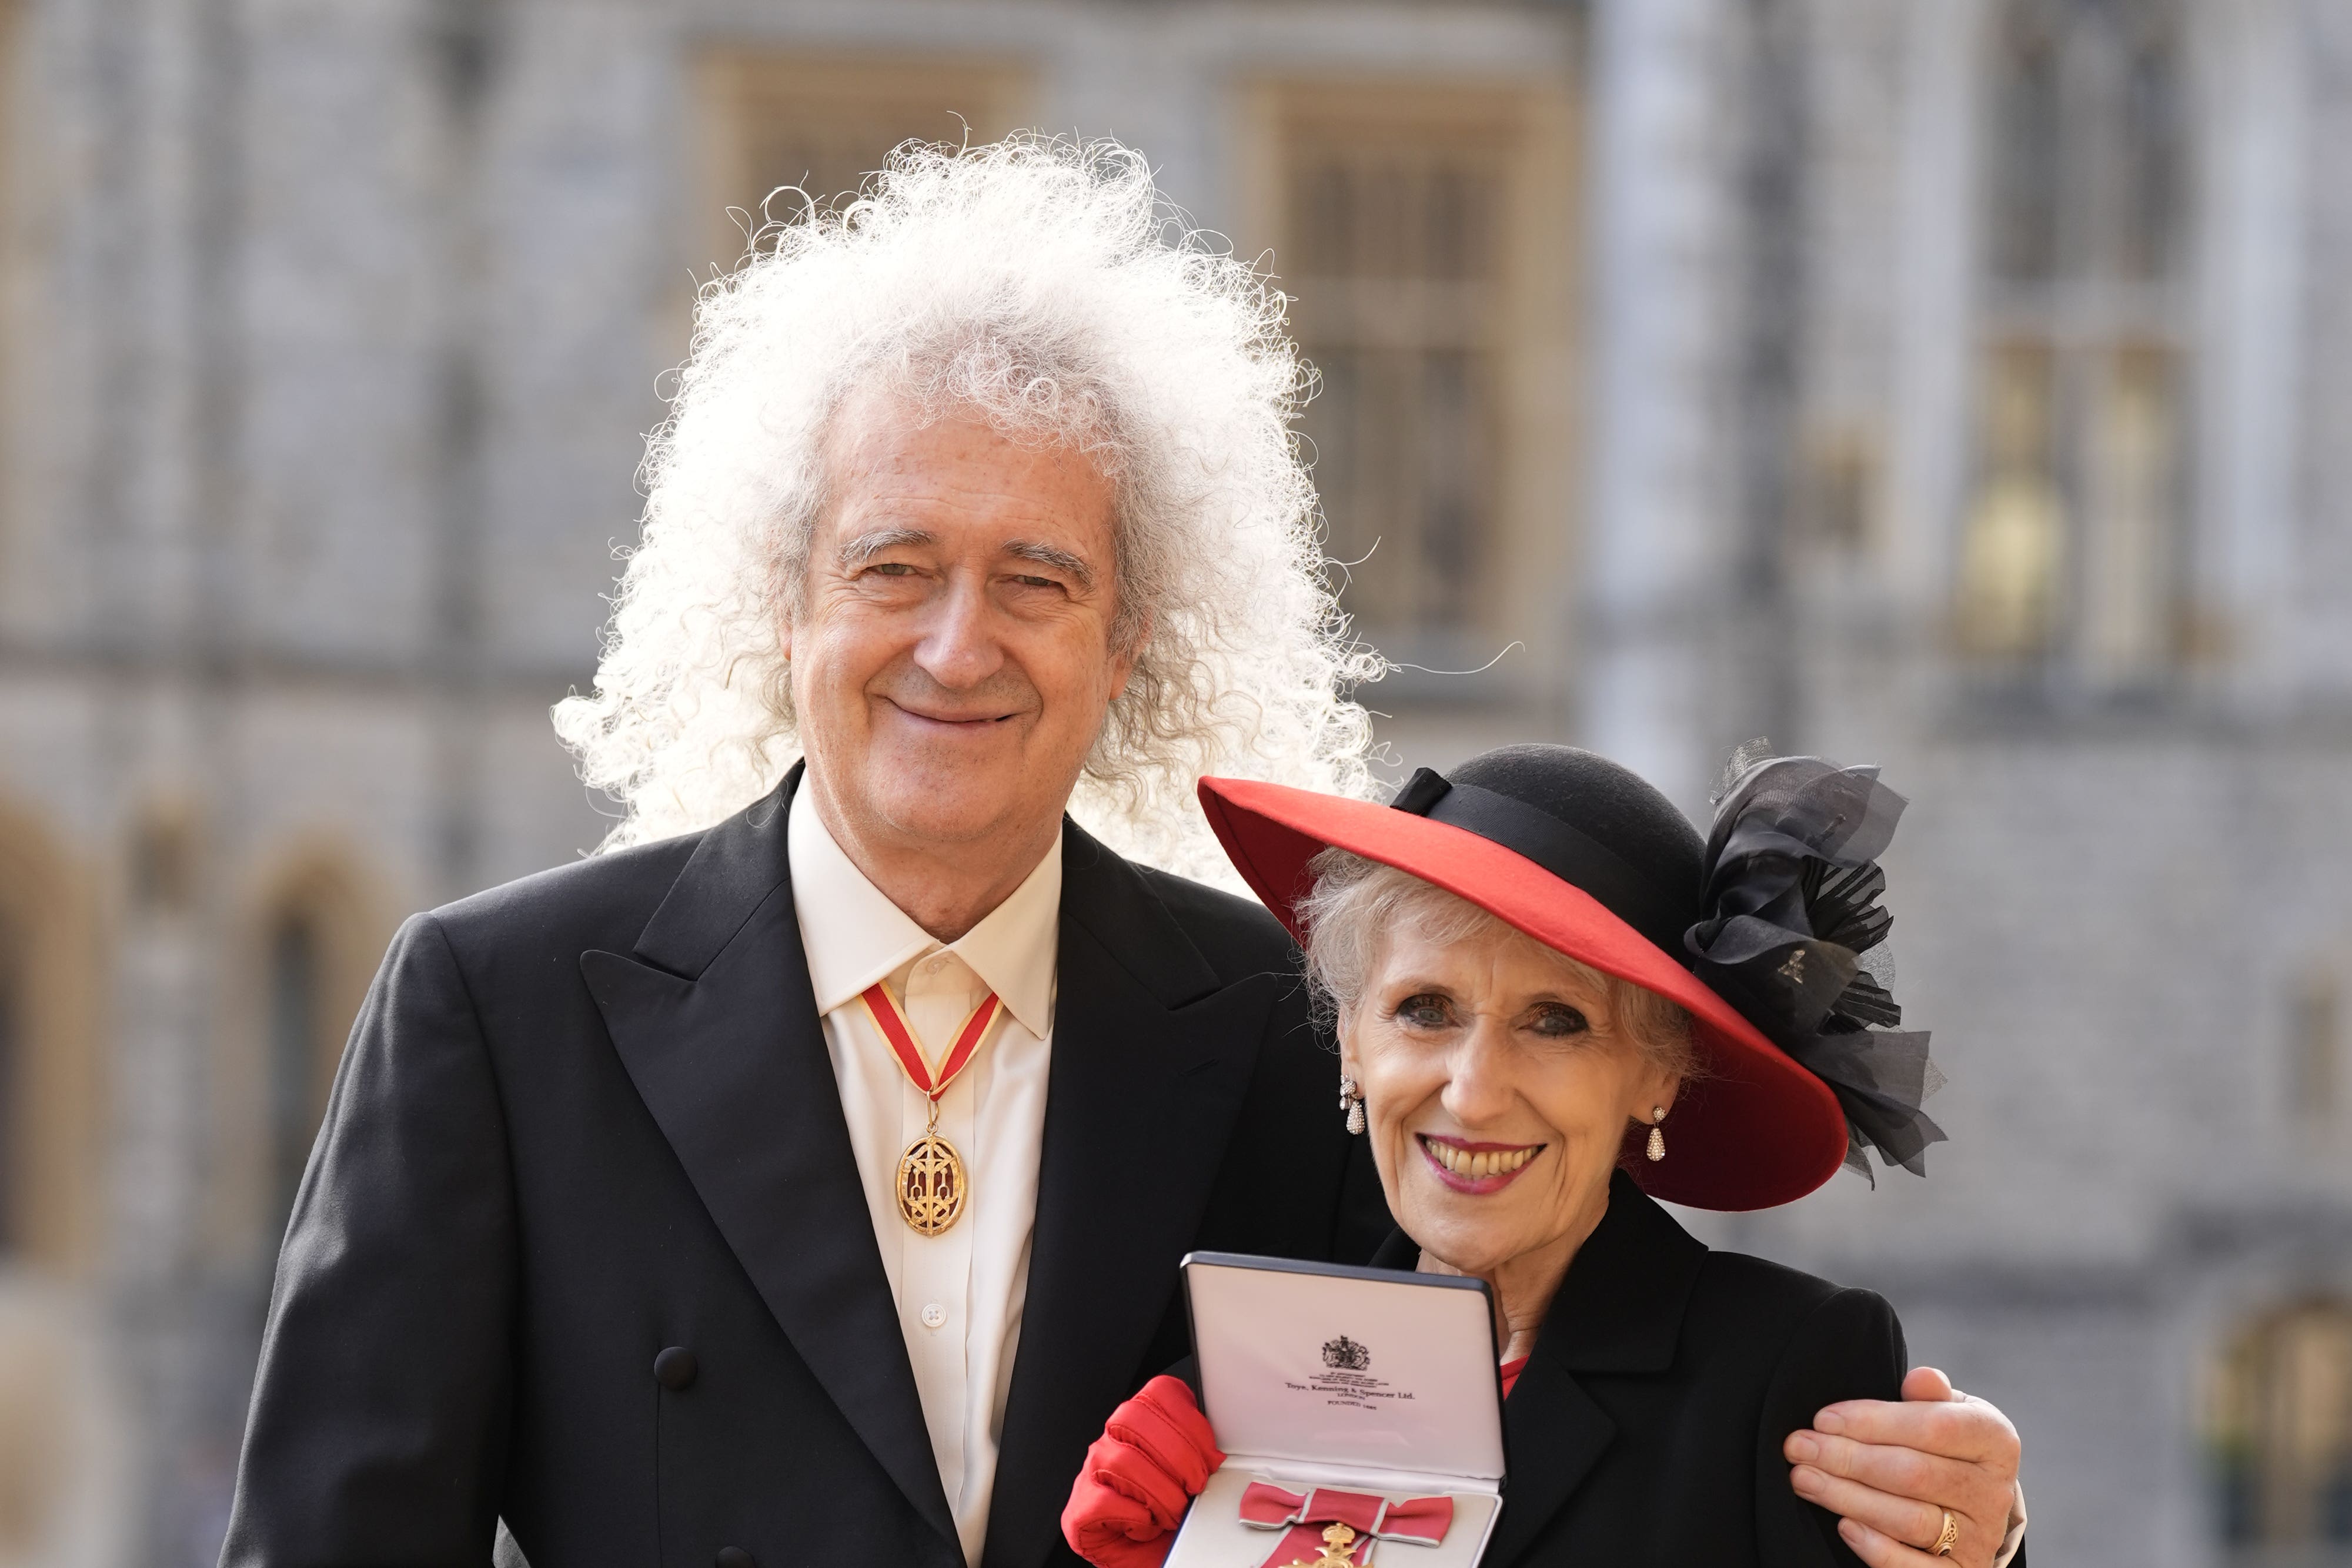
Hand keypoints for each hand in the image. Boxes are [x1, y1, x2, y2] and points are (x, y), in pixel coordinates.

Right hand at [1061, 1375, 1226, 1567]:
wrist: (1147, 1560)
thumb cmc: (1170, 1522)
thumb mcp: (1193, 1480)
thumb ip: (1203, 1455)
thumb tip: (1223, 1456)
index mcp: (1139, 1427)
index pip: (1158, 1393)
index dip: (1190, 1420)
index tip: (1210, 1454)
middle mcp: (1111, 1442)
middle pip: (1134, 1417)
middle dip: (1178, 1454)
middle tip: (1195, 1485)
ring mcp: (1092, 1473)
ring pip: (1123, 1461)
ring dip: (1161, 1493)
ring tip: (1173, 1513)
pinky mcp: (1081, 1508)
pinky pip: (1107, 1501)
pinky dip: (1137, 1518)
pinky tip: (1147, 1525)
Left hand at [1784, 1366, 2020, 1567]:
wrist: (1970, 1502)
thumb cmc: (1943, 1445)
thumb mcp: (1944, 1411)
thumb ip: (1929, 1395)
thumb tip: (1920, 1378)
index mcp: (1995, 1440)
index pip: (1934, 1427)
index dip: (1873, 1422)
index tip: (1822, 1419)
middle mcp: (1994, 1492)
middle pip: (1914, 1474)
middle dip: (1847, 1458)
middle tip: (1797, 1448)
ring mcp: (1981, 1537)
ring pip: (1910, 1519)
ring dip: (1848, 1498)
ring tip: (1804, 1479)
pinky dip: (1879, 1550)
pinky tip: (1844, 1526)